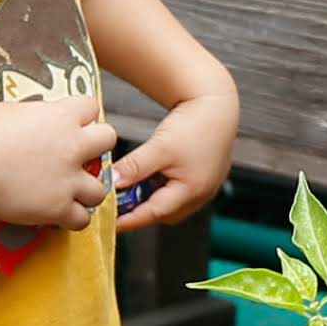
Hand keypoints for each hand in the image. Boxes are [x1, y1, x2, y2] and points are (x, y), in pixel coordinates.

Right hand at [0, 91, 116, 228]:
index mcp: (61, 116)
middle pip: (109, 139)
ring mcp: (67, 179)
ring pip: (101, 188)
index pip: (91, 106)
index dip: (81, 117)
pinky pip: (82, 219)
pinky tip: (58, 213)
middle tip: (77, 157)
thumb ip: (40, 115)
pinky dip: (72, 218)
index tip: (70, 126)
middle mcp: (72, 146)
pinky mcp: (57, 208)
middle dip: (96, 147)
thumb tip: (45, 119)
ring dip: (87, 189)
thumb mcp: (14, 110)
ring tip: (69, 191)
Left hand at [106, 87, 236, 226]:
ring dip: (149, 197)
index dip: (128, 219)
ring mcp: (204, 189)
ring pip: (169, 203)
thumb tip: (111, 184)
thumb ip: (134, 168)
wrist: (217, 104)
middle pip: (161, 213)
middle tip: (116, 200)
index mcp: (191, 191)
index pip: (152, 214)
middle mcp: (200, 195)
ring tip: (132, 182)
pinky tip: (151, 174)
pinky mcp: (203, 179)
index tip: (109, 221)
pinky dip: (161, 188)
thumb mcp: (159, 147)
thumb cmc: (195, 124)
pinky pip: (177, 192)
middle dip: (138, 209)